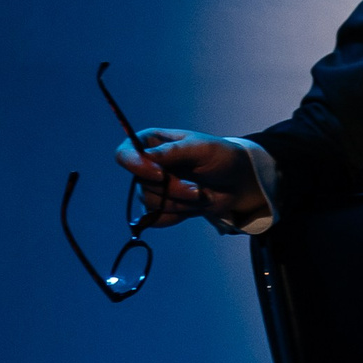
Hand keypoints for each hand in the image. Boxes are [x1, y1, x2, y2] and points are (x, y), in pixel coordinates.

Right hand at [114, 129, 264, 229]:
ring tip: (201, 194)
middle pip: (142, 184)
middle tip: (198, 188)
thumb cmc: (220, 156)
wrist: (237, 181)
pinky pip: (156, 219)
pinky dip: (176, 216)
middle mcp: (147, 166)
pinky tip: (192, 206)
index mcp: (151, 143)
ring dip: (180, 203)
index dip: (137, 166)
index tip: (160, 174)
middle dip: (173, 189)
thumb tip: (146, 157)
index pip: (125, 154)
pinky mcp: (161, 208)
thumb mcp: (201, 148)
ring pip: (151, 204)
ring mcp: (153, 188)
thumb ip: (173, 151)